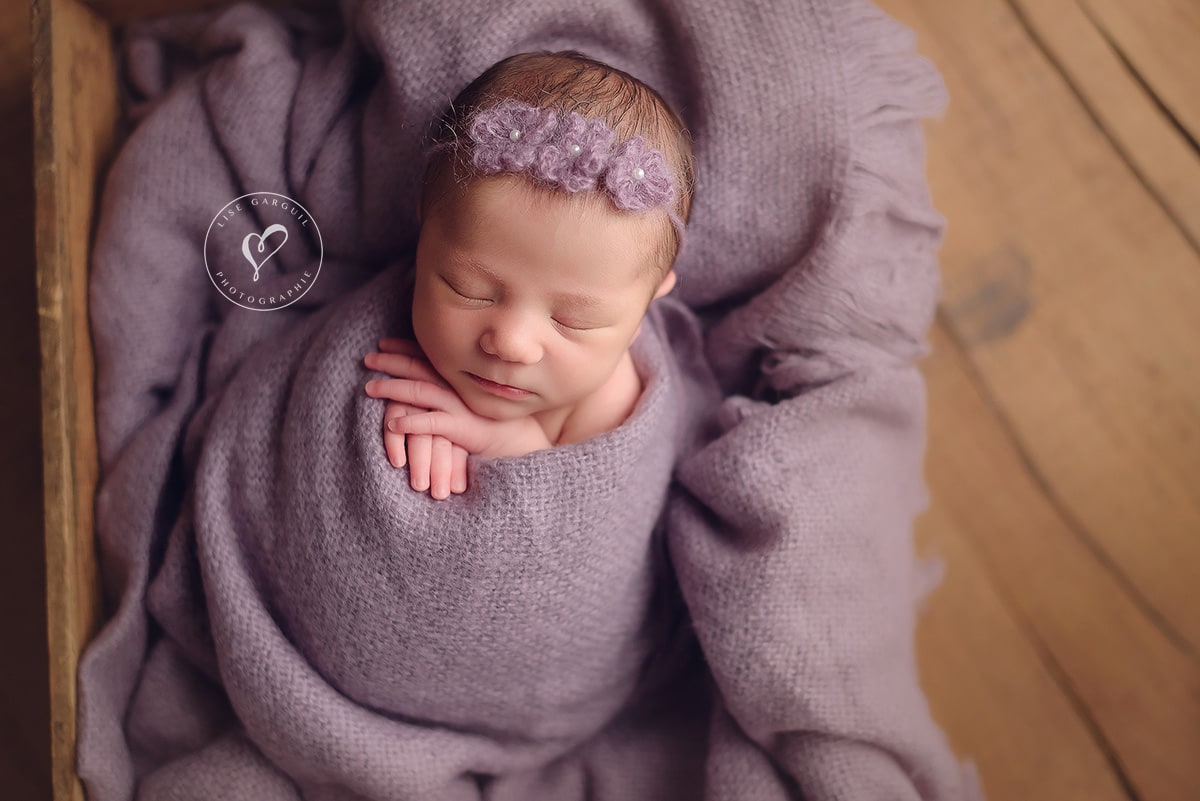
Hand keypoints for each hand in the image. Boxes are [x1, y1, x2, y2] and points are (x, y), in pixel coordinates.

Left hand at [364, 347, 551, 459]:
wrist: (517, 441)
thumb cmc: (489, 421)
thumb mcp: (467, 399)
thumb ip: (448, 389)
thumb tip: (425, 382)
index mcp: (458, 377)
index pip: (426, 356)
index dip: (402, 348)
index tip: (382, 344)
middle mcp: (456, 386)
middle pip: (418, 368)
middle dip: (391, 361)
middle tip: (368, 358)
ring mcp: (458, 406)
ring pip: (419, 391)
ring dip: (392, 388)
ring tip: (370, 388)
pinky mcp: (460, 428)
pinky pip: (430, 423)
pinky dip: (410, 422)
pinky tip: (392, 423)